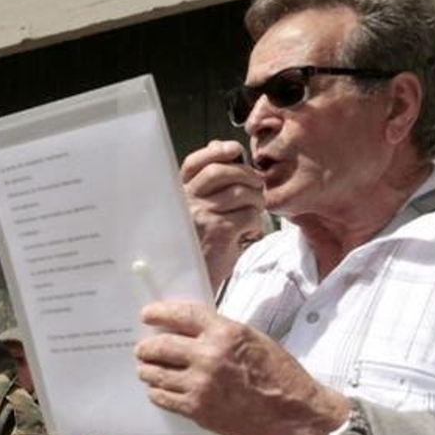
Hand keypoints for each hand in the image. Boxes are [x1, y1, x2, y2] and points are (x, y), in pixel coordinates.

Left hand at [136, 301, 346, 434]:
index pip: (181, 315)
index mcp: (226, 333)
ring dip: (148, 371)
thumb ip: (219, 333)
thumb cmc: (278, 374)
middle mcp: (209, 356)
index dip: (159, 313)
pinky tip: (158, 390)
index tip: (147, 314)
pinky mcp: (197, 408)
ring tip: (147, 370)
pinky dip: (157, 392)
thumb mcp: (252, 339)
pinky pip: (163, 398)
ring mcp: (200, 384)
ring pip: (156, 374)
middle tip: (142, 349)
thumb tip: (188, 329)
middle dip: (146, 347)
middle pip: (160, 346)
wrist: (292, 413)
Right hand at [181, 140, 265, 286]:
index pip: (194, 162)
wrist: (188, 287)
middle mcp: (186, 203)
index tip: (233, 150)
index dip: (216, 151)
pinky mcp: (219, 230)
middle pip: (222, 171)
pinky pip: (250, 214)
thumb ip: (205, 184)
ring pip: (242, 192)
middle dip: (246, 176)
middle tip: (255, 188)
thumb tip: (218, 146)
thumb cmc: (195, 251)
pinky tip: (245, 235)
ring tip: (250, 217)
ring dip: (255, 202)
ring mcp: (201, 215)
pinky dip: (255, 224)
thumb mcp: (195, 214)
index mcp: (178, 197)